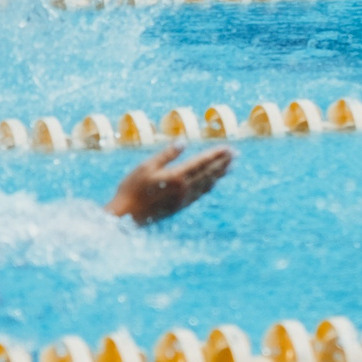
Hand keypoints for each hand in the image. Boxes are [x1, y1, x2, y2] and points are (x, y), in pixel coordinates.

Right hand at [105, 144, 233, 226]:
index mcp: (176, 177)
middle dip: (222, 164)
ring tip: (229, 167)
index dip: (215, 155)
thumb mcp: (146, 167)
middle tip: (235, 155)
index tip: (228, 148)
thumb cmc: (131, 189)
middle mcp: (183, 190)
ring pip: (206, 185)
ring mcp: (182, 200)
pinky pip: (199, 194)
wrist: (126, 218)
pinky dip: (209, 186)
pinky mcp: (179, 207)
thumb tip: (183, 143)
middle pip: (207, 174)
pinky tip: (212, 183)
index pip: (201, 163)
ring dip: (218, 175)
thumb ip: (166, 155)